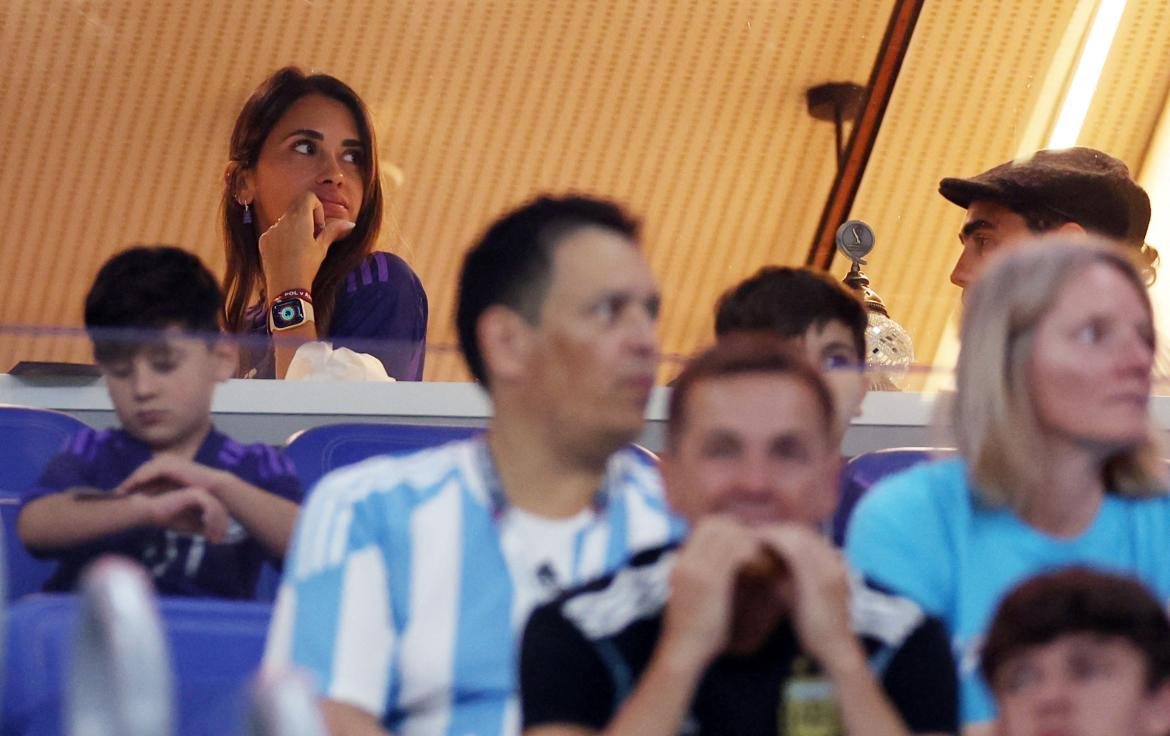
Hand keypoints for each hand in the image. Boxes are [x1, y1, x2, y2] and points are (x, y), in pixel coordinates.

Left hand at [115, 455, 227, 498]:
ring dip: (130, 481)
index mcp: (165, 466)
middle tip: (115, 494)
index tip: (120, 496)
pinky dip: (138, 479)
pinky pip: (149, 472)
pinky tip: (130, 488)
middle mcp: (165, 460)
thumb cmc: (196, 491)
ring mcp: (167, 461)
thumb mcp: (174, 490)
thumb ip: (160, 491)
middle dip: (127, 482)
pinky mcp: (168, 465)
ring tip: (120, 492)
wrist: (213, 488)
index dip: (130, 484)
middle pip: (139, 471)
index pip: (143, 474)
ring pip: (142, 471)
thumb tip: (144, 498)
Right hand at [142, 486, 229, 542]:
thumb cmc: (167, 516)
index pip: (219, 512)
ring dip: (217, 525)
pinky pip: (209, 506)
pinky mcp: (194, 493)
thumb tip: (214, 535)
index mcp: (204, 500)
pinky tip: (206, 532)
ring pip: (217, 509)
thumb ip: (201, 527)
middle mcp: (204, 494)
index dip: (220, 526)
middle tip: (216, 541)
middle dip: (221, 527)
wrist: (149, 510)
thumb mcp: (188, 525)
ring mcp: (199, 492)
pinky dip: (211, 520)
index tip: (215, 541)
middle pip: (222, 510)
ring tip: (212, 539)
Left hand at [259, 191, 355, 293]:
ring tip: (300, 250)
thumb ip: (334, 231)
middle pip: (297, 207)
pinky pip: (275, 232)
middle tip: (312, 238)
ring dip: (295, 228)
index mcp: (300, 219)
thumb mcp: (322, 248)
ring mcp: (271, 230)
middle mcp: (283, 220)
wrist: (286, 287)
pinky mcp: (264, 240)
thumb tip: (350, 224)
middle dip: (307, 219)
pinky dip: (283, 238)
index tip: (319, 226)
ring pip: (286, 221)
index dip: (317, 208)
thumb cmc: (307, 266)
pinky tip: (288, 255)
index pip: (309, 197)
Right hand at [660, 516, 761, 670]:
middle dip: (740, 530)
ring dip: (749, 542)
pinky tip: (764, 568)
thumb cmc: (693, 632)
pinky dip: (752, 555)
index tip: (748, 543)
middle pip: (716, 524)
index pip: (706, 526)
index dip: (729, 529)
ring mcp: (696, 568)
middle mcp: (686, 560)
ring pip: (727, 535)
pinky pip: (734, 554)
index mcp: (681, 562)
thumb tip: (724, 574)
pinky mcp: (709, 580)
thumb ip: (704, 580)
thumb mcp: (693, 598)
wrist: (682, 652)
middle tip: (760, 547)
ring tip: (765, 557)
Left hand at [753, 524, 862, 672]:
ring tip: (752, 535)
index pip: (806, 535)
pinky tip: (758, 544)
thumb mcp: (800, 596)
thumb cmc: (815, 627)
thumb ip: (787, 579)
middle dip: (776, 528)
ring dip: (773, 532)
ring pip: (797, 535)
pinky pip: (795, 549)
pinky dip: (775, 542)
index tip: (761, 534)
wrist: (836, 650)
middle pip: (801, 530)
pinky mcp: (821, 577)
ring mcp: (829, 567)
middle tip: (753, 531)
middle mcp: (833, 561)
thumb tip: (766, 568)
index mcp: (832, 564)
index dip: (783, 531)